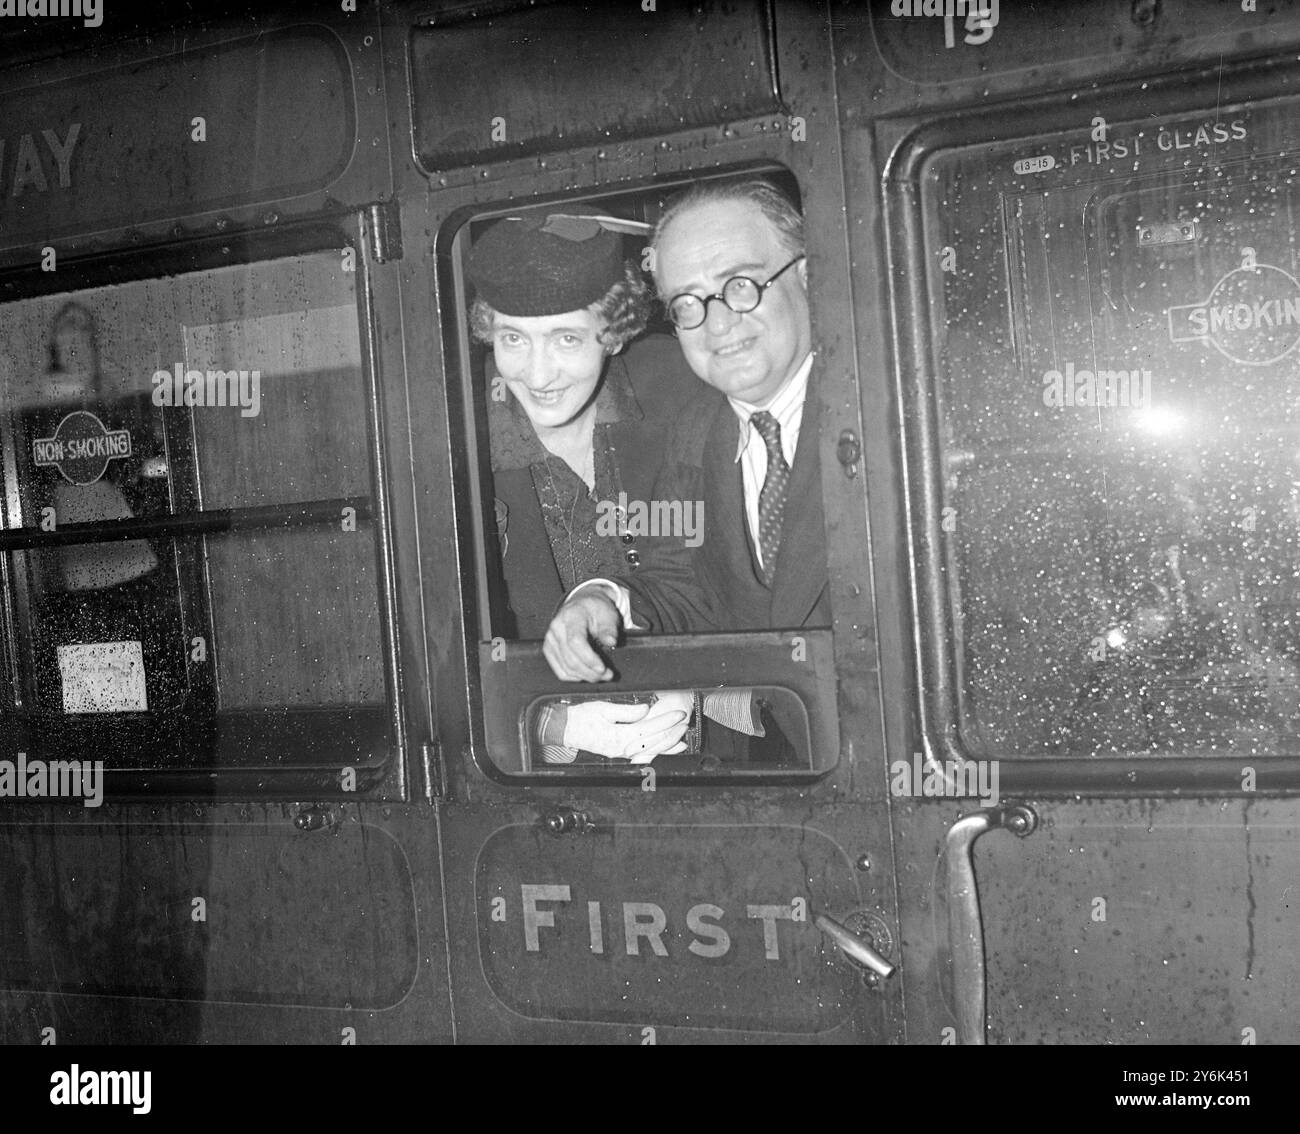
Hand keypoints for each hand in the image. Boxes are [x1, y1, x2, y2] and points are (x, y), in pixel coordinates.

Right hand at [543, 591, 622, 680]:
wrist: (582, 606)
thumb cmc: (595, 610)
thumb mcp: (608, 614)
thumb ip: (609, 629)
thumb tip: (611, 642)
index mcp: (571, 616)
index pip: (575, 641)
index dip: (589, 658)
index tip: (602, 668)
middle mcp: (556, 628)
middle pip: (570, 658)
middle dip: (591, 672)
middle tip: (608, 675)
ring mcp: (550, 640)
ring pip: (566, 668)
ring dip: (585, 676)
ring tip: (601, 676)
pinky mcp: (549, 650)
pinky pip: (560, 671)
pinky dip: (575, 677)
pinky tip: (587, 675)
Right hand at [562, 697, 689, 760]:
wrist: (565, 730)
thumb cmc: (582, 717)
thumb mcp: (603, 708)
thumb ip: (626, 711)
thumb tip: (646, 709)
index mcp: (619, 737)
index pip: (649, 729)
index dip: (666, 721)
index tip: (679, 714)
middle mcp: (622, 749)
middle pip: (653, 742)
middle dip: (671, 732)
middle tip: (685, 722)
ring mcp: (621, 753)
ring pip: (651, 751)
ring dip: (668, 744)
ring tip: (683, 737)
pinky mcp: (620, 753)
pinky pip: (643, 754)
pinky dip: (657, 751)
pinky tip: (667, 748)